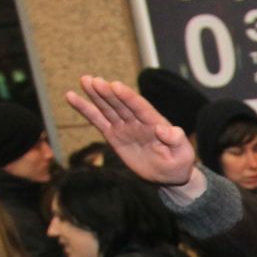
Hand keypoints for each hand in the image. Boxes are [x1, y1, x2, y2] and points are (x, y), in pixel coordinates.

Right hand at [65, 76, 201, 189]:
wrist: (168, 176)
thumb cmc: (179, 164)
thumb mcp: (184, 154)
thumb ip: (176, 140)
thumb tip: (165, 129)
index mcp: (155, 122)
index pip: (140, 107)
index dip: (128, 97)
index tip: (115, 85)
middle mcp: (138, 121)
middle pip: (121, 104)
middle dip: (108, 93)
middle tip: (94, 80)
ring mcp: (125, 126)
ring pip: (108, 108)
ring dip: (96, 95)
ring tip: (85, 80)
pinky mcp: (114, 134)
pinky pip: (97, 120)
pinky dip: (85, 109)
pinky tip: (72, 96)